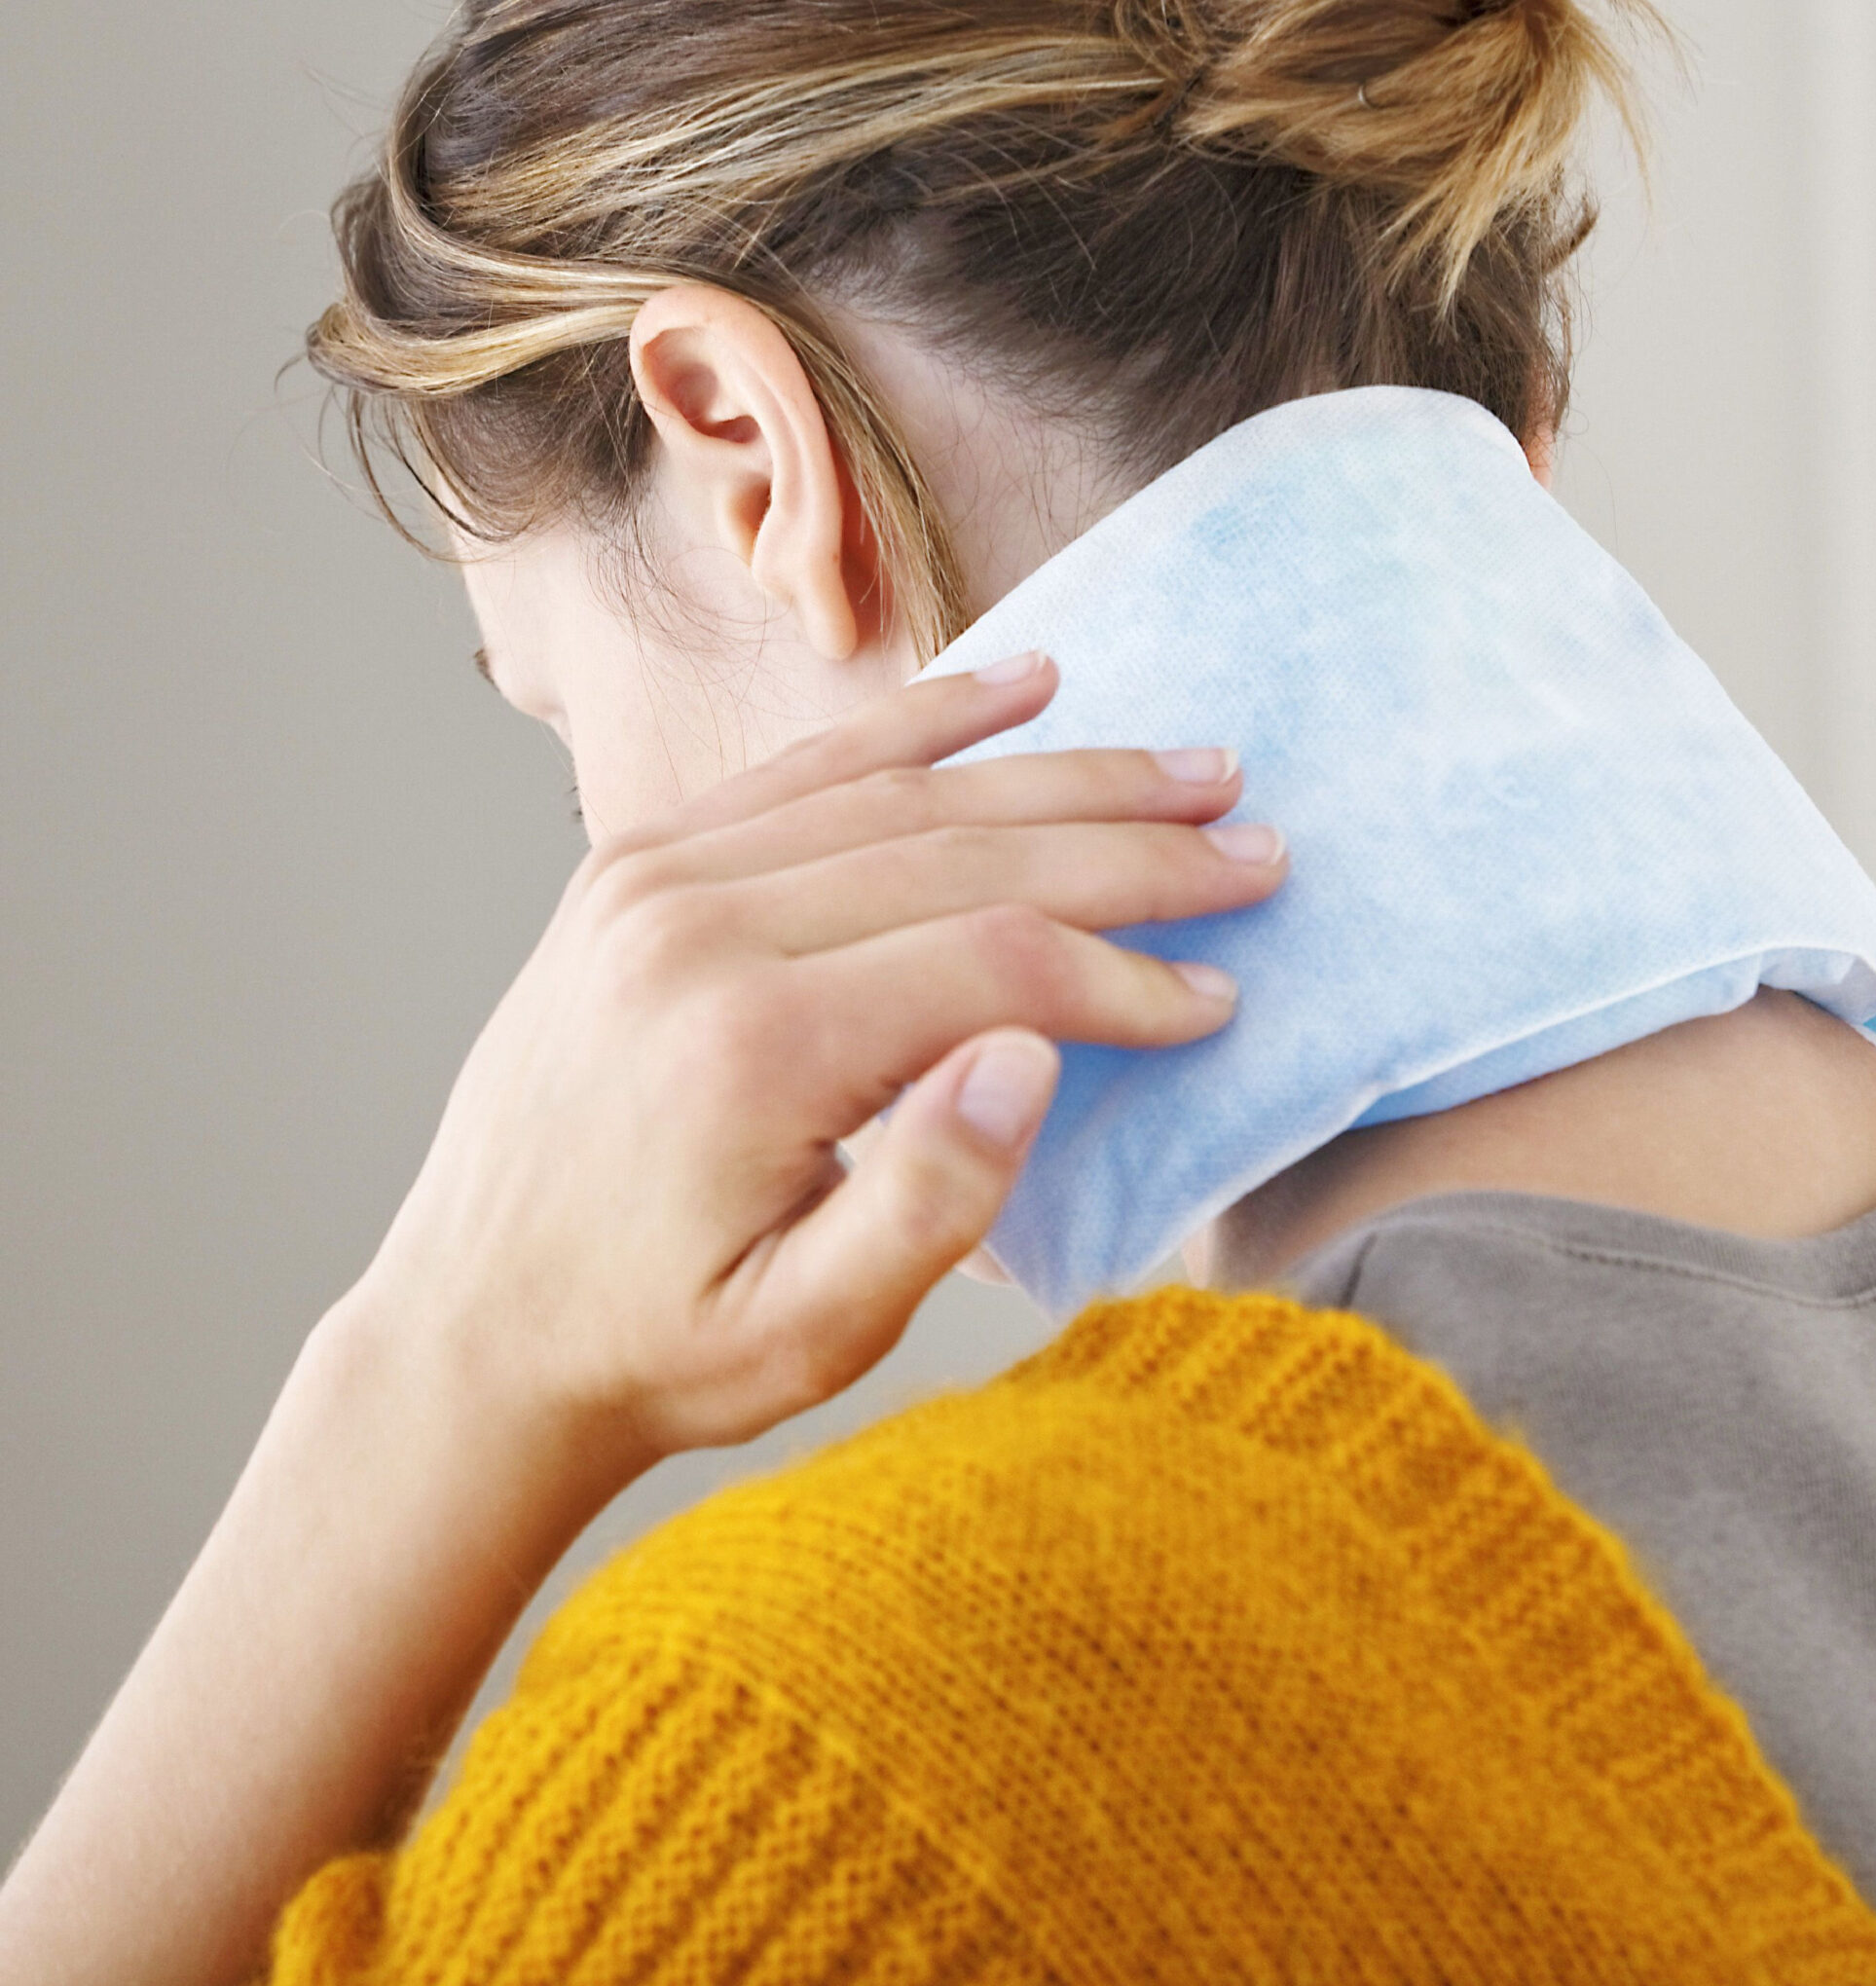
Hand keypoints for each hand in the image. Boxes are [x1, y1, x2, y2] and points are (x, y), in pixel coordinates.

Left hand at [348, 651, 1284, 1489]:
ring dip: (1060, 772)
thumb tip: (1032, 1057)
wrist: (470, 1328)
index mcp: (750, 1046)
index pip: (992, 960)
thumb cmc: (655, 1344)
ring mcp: (657, 880)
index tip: (1219, 993)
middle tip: (1252, 839)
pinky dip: (926, 722)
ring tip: (1185, 768)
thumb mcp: (804, 1337)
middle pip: (964, 851)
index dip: (1125, 973)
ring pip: (903, 793)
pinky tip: (1024, 684)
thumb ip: (930, 1207)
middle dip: (1129, 846)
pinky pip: (810, 767)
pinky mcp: (639, 864)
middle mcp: (698, 930)